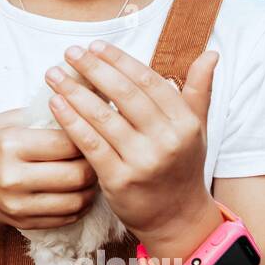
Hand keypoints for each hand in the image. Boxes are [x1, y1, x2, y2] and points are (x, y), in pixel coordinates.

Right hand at [0, 108, 99, 230]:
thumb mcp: (11, 119)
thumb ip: (47, 113)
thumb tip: (90, 100)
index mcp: (11, 144)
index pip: (67, 142)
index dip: (88, 135)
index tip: (95, 129)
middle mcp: (13, 177)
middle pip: (76, 174)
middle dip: (96, 163)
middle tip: (102, 152)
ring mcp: (17, 204)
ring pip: (76, 200)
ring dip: (93, 187)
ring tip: (96, 172)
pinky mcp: (22, 222)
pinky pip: (66, 218)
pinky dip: (81, 205)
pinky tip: (83, 191)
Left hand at [45, 40, 218, 240]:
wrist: (178, 219)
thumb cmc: (182, 167)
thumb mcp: (197, 129)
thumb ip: (199, 90)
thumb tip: (211, 53)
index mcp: (185, 123)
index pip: (147, 81)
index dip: (119, 61)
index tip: (95, 46)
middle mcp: (167, 140)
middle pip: (123, 95)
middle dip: (93, 69)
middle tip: (70, 52)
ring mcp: (143, 162)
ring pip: (103, 118)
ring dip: (74, 92)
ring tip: (54, 74)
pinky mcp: (119, 180)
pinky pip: (90, 144)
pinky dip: (71, 122)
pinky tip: (56, 104)